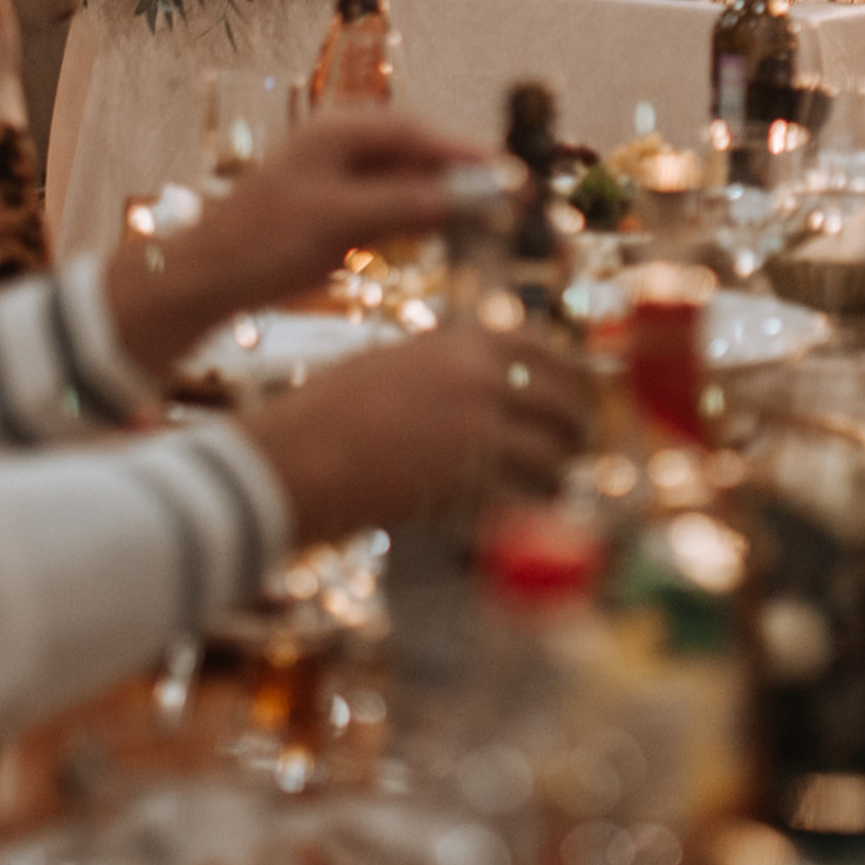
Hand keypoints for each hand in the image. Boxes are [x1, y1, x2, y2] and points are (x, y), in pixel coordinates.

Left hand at [107, 112, 477, 375]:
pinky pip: (386, 208)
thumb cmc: (259, 244)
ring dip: (440, 201)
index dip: (467, 155)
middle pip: (416, 154)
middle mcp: (338, 147)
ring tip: (482, 224)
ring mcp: (333, 179)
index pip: (418, 133)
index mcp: (338, 132)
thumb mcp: (341, 222)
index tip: (509, 176)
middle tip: (505, 203)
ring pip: (404, 182)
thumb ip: (408, 204)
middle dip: (460, 178)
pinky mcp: (330, 212)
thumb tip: (472, 197)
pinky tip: (436, 241)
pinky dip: (414, 221)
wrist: (199, 283)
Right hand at [244, 324, 589, 542]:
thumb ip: (446, 364)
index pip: (548, 352)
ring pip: (552, 458)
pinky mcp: (469, 480)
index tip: (572, 404)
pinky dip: (529, 515)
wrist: (291, 456)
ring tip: (546, 495)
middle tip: (570, 455)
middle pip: (562, 406)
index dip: (570, 383)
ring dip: (555, 480)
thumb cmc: (326, 412)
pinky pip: (524, 500)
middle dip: (572, 435)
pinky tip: (519, 523)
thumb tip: (492, 379)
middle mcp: (480, 376)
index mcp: (464, 340)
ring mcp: (478, 427)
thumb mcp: (393, 363)